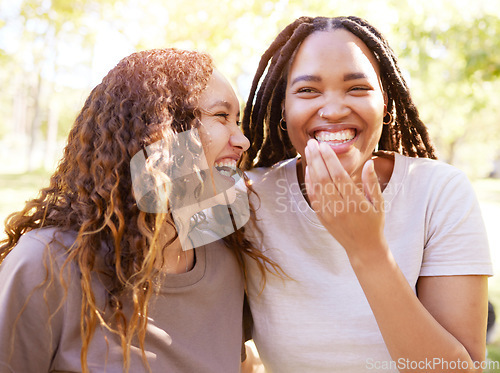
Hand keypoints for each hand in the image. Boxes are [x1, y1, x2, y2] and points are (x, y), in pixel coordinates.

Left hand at [304, 139, 387, 258]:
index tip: (324, 145)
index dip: (330, 159)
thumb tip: (370, 163)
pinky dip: (309, 181)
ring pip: (316, 186)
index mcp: (356, 203)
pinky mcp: (322, 217)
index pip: (339, 176)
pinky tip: (309, 168)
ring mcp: (328, 213)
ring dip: (311, 166)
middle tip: (311, 142)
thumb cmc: (374, 222)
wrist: (363, 248)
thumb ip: (372, 183)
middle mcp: (340, 208)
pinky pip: (313, 196)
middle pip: (324, 179)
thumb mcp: (379, 203)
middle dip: (316, 158)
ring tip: (308, 150)